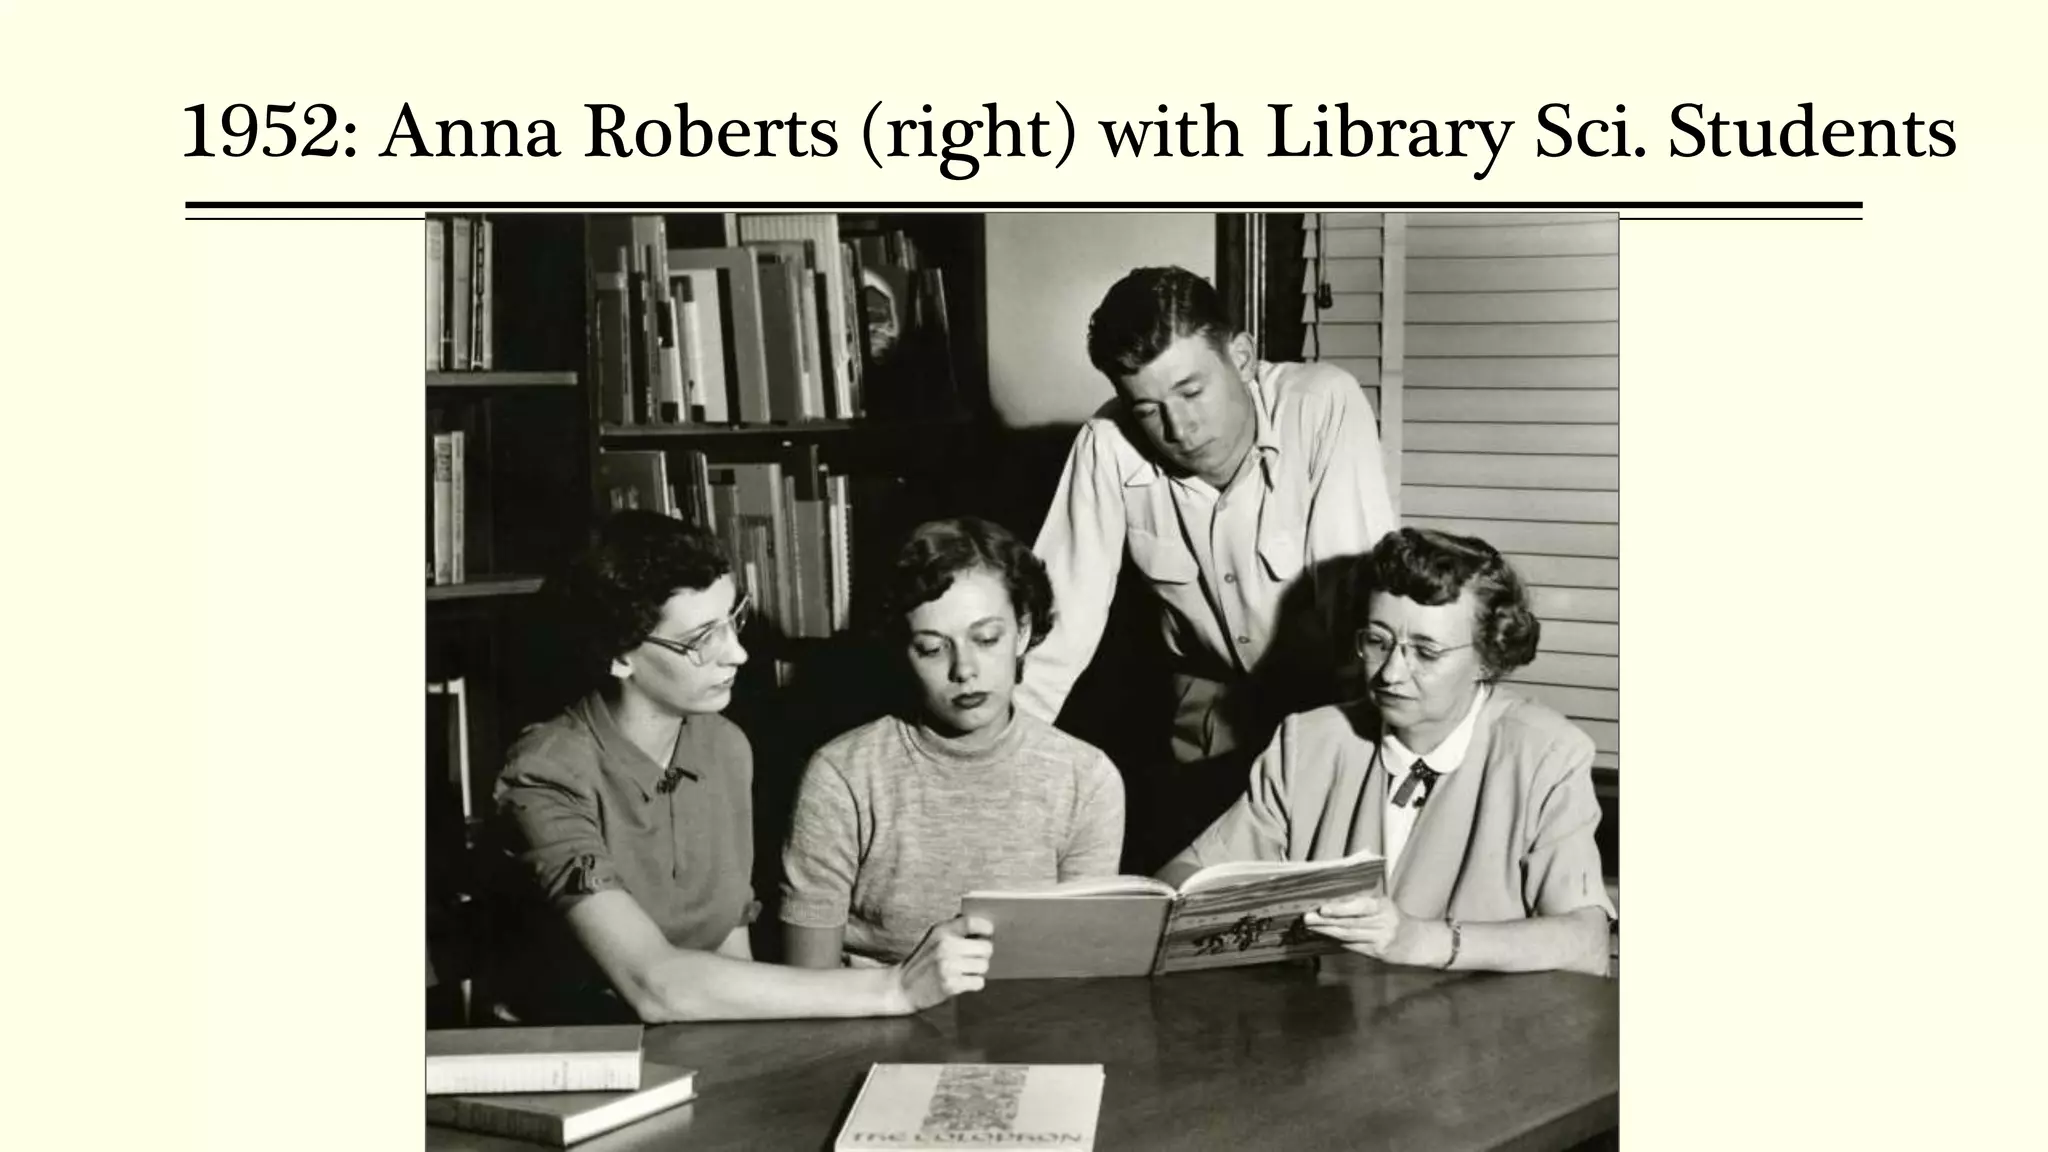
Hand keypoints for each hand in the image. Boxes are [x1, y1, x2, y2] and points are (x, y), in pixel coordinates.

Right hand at [889, 915, 994, 1012]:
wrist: (901, 987)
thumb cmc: (923, 961)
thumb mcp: (934, 938)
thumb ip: (955, 930)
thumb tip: (984, 925)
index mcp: (941, 931)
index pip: (972, 922)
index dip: (985, 927)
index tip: (989, 932)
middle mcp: (946, 947)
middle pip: (986, 947)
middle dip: (984, 954)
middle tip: (975, 957)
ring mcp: (948, 966)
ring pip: (984, 966)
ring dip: (978, 970)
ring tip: (965, 970)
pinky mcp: (951, 985)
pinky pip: (979, 982)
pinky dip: (973, 983)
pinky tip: (962, 981)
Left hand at [1303, 892, 1446, 967]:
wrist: (1418, 942)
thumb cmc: (1396, 920)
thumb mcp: (1385, 907)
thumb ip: (1364, 905)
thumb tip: (1333, 904)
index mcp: (1384, 907)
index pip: (1360, 907)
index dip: (1341, 909)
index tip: (1323, 908)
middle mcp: (1384, 923)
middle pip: (1351, 923)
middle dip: (1326, 921)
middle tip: (1307, 918)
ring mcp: (1381, 940)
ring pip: (1349, 936)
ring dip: (1327, 932)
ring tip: (1311, 927)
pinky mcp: (1378, 953)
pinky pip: (1354, 947)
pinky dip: (1338, 942)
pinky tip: (1325, 938)